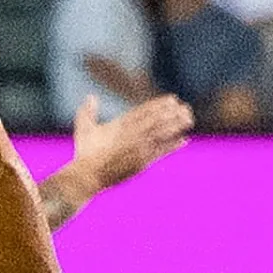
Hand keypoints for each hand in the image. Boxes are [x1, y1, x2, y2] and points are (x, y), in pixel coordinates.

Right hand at [71, 95, 193, 190]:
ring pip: (161, 134)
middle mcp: (132, 135)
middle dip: (172, 113)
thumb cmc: (85, 152)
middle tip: (185, 107)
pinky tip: (184, 140)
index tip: (172, 99)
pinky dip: (173, 145)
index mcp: (119, 125)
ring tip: (189, 119)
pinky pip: (161, 152)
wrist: (89, 176)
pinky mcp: (142, 162)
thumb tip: (91, 96)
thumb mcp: (84, 129)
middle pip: (156, 120)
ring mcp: (138, 149)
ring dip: (176, 126)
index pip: (144, 111)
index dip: (159, 105)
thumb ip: (87, 111)